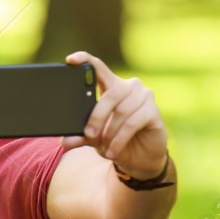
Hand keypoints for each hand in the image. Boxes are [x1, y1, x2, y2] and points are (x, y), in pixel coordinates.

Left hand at [61, 52, 168, 179]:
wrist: (139, 158)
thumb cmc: (116, 140)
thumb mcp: (95, 138)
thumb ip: (81, 136)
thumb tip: (65, 140)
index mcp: (111, 86)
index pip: (98, 68)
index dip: (85, 61)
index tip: (70, 60)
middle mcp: (129, 86)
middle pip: (110, 94)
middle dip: (97, 116)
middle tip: (89, 134)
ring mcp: (144, 96)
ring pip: (121, 110)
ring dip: (109, 132)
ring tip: (103, 148)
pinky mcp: (153, 111)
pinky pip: (132, 123)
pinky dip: (120, 139)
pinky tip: (113, 151)